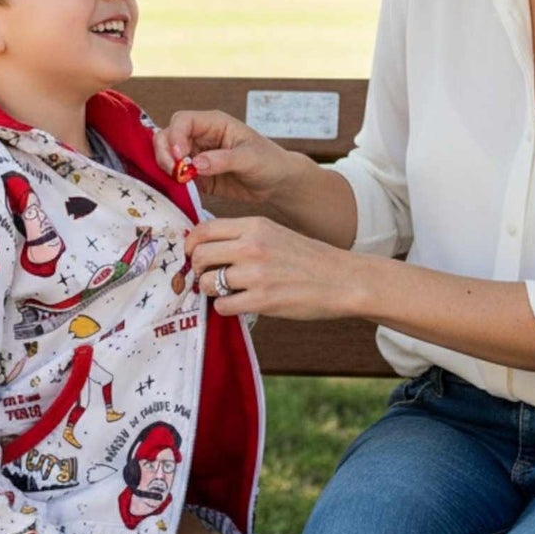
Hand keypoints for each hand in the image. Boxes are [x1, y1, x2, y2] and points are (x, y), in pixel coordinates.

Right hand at [155, 110, 297, 205]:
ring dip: (165, 167)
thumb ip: (223, 160)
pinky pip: (176, 175)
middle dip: (164, 152)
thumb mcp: (250, 158)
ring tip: (178, 181)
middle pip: (168, 135)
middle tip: (173, 171)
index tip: (179, 156)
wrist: (276, 183)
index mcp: (214, 123)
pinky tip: (178, 189)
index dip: (176, 135)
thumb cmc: (269, 161)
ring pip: (167, 155)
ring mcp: (196, 155)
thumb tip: (195, 164)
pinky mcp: (196, 175)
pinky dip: (171, 181)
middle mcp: (201, 136)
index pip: (183, 121)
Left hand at [185, 216, 366, 320]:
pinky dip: (225, 307)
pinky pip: (222, 306)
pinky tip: (239, 303)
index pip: (204, 229)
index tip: (193, 254)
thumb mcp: (274, 233)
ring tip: (226, 291)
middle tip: (207, 276)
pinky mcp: (262, 301)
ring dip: (210, 291)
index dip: (192, 244)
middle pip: (200, 255)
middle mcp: (252, 246)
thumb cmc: (308, 259)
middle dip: (198, 269)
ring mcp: (256, 274)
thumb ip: (243, 236)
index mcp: (255, 225)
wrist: (342, 280)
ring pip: (207, 283)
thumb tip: (206, 245)